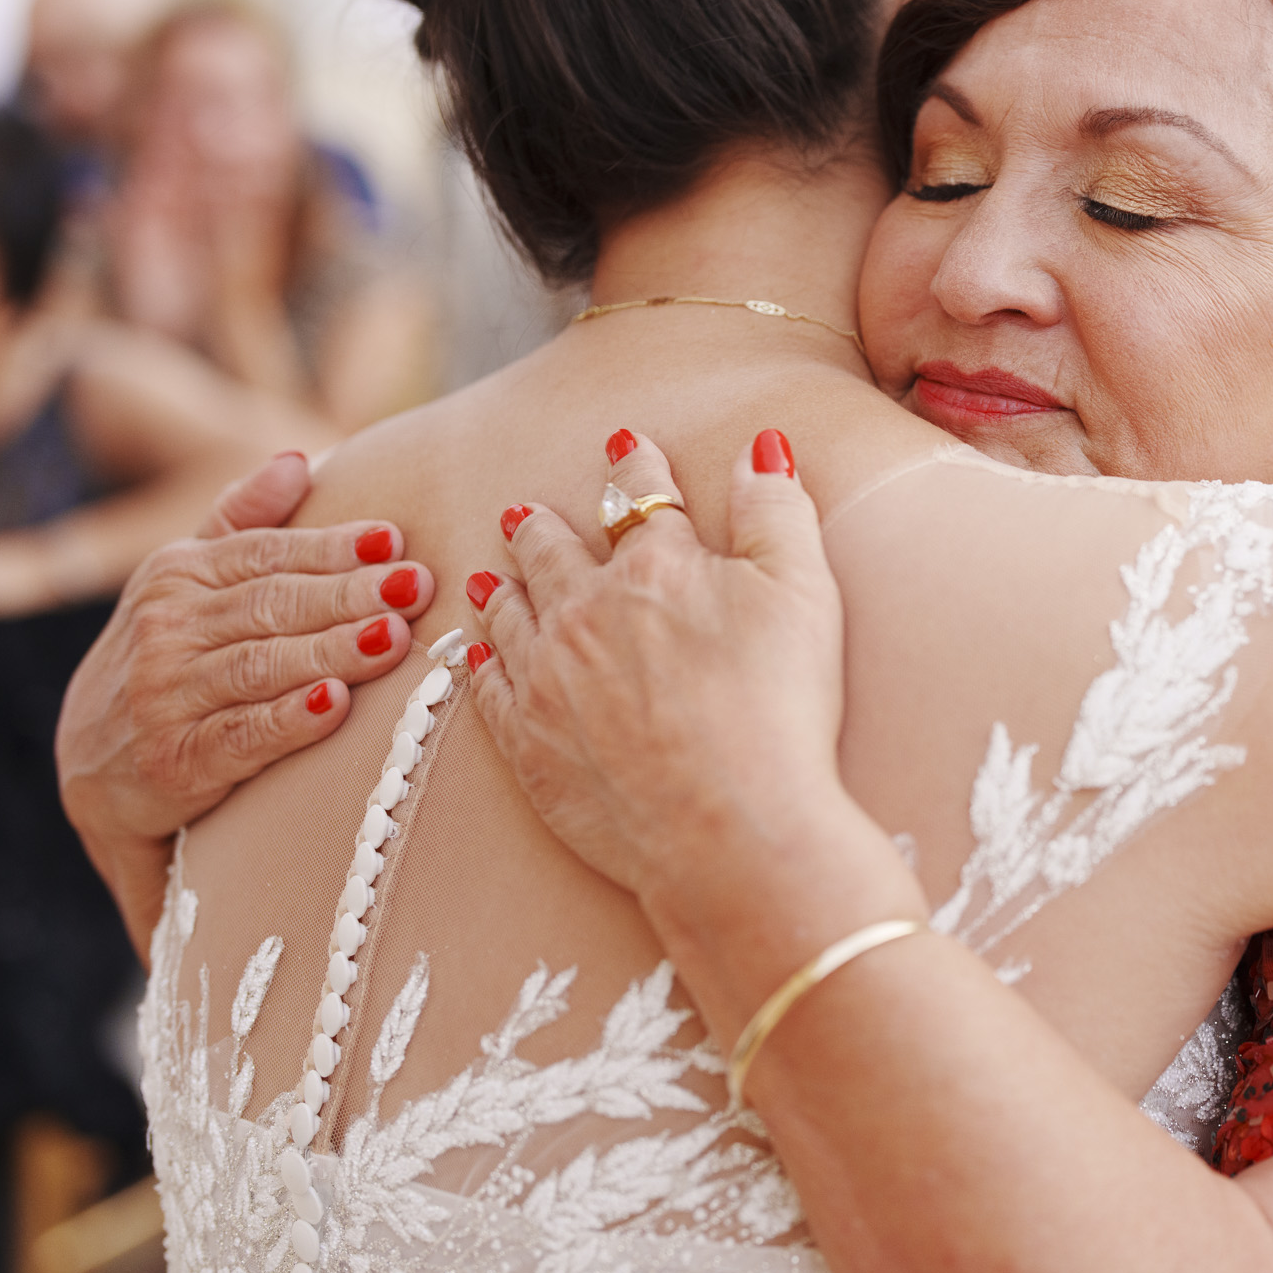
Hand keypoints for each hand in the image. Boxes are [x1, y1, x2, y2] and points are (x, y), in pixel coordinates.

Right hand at [56, 451, 436, 954]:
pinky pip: (241, 735)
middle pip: (271, 604)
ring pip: (262, 665)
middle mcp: (167, 629)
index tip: (395, 540)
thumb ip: (240, 520)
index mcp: (176, 574)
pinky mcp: (176, 760)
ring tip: (393, 636)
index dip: (332, 547)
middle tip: (414, 586)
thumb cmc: (167, 658)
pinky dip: (289, 721)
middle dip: (348, 594)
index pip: (266, 554)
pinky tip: (335, 705)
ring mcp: (167, 695)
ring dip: (331, 650)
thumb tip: (298, 460)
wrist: (97, 767)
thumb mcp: (183, 582)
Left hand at [470, 429, 920, 1025]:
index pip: (641, 497)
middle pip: (552, 551)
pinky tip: (469, 654)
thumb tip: (759, 447)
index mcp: (656, 566)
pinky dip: (476, 662)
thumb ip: (776, 511)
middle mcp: (585, 610)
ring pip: (509, 613)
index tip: (624, 445)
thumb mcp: (803, 590)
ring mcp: (547, 678)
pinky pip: (486, 688)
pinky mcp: (527, 744)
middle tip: (523, 511)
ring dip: (500, 586)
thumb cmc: (780, 708)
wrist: (728, 827)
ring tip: (489, 573)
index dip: (636, 466)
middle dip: (540, 524)